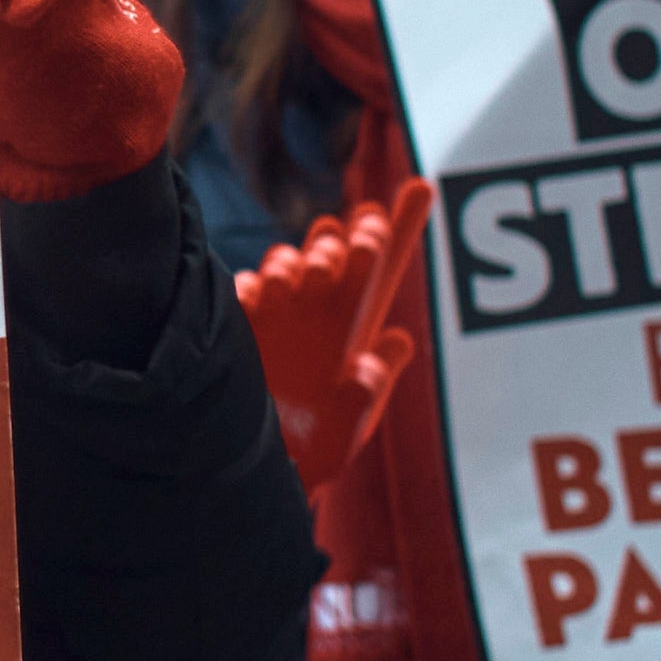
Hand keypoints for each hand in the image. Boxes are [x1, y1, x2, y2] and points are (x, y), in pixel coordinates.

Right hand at [235, 182, 437, 485]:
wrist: (252, 473)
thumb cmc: (310, 456)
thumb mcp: (348, 431)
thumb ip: (370, 393)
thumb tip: (396, 341)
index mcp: (354, 333)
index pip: (383, 272)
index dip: (401, 228)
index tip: (421, 187)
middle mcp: (317, 314)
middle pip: (336, 256)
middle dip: (347, 243)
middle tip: (360, 245)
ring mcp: (276, 314)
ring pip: (290, 262)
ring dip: (298, 263)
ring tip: (301, 282)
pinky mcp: (238, 323)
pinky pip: (245, 287)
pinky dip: (253, 288)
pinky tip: (258, 302)